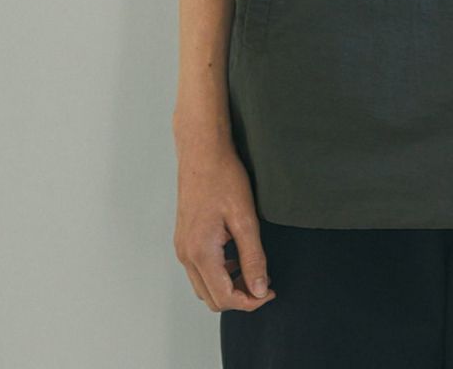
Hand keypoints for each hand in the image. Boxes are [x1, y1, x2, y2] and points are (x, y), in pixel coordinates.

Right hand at [173, 137, 276, 311]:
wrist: (202, 151)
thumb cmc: (223, 178)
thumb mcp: (245, 218)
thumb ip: (253, 257)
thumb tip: (260, 290)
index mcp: (200, 252)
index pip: (224, 298)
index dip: (250, 302)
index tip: (270, 292)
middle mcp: (186, 254)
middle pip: (211, 298)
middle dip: (239, 297)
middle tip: (264, 284)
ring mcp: (182, 247)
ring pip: (204, 286)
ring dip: (228, 286)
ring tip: (252, 268)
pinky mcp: (184, 238)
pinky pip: (199, 270)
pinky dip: (219, 273)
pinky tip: (237, 255)